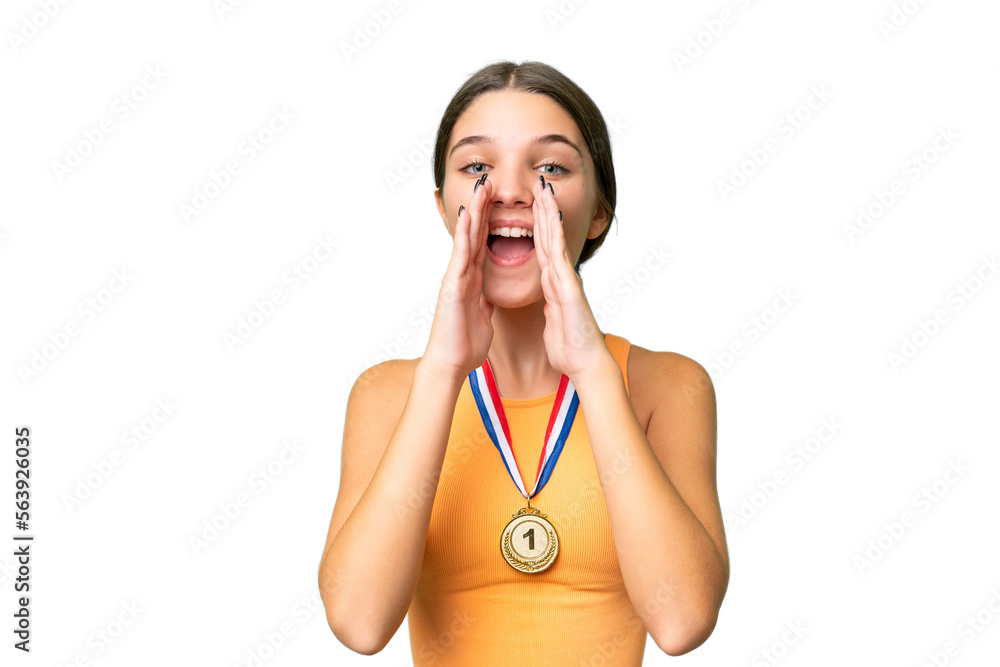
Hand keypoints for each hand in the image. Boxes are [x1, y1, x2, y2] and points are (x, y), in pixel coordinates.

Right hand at [421, 173, 494, 380]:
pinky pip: (460, 256)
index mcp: (473, 279)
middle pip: (473, 233)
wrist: (451, 363)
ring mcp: (456, 278)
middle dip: (481, 207)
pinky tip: (467, 217)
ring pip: (466, 238)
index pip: (482, 243)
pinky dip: (463, 236)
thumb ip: (485, 300)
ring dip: (473, 212)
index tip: (496, 199)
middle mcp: (462, 274)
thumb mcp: (483, 316)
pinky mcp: (452, 286)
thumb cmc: (465, 343)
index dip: (489, 220)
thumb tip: (489, 293)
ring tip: (480, 188)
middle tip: (488, 180)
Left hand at [533, 175, 610, 379]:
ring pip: (555, 240)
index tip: (531, 204)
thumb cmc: (570, 347)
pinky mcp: (568, 288)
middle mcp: (561, 277)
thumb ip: (551, 307)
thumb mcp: (554, 321)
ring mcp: (566, 280)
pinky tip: (550, 218)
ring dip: (549, 214)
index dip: (536, 226)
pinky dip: (554, 236)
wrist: (585, 363)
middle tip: (539, 184)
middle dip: (544, 211)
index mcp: (553, 285)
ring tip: (544, 190)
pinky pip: (557, 256)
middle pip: (549, 237)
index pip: (542, 249)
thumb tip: (550, 302)